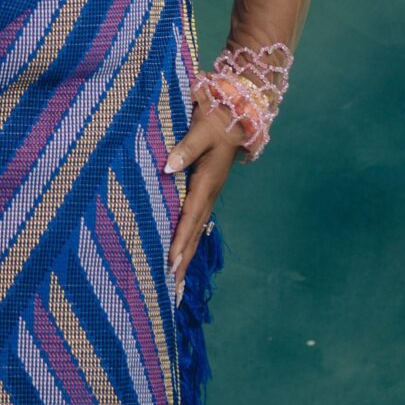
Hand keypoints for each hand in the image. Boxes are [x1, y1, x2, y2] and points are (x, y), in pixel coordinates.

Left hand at [163, 100, 244, 298]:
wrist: (236, 112)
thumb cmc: (215, 118)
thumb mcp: (200, 128)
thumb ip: (185, 147)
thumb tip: (168, 167)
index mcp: (206, 182)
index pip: (189, 218)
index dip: (179, 241)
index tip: (170, 265)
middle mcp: (208, 195)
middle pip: (193, 235)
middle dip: (183, 263)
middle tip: (172, 292)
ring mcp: (208, 196)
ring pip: (195, 233)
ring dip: (185, 259)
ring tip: (175, 286)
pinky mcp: (205, 193)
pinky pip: (194, 224)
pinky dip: (186, 243)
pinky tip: (180, 257)